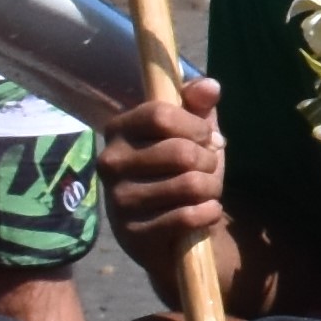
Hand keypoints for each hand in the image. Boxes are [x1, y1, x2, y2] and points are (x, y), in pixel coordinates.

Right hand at [96, 70, 229, 265]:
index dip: (195, 126)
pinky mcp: (133, 233)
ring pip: (190, 184)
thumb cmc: (182, 170)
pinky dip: (209, 213)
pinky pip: (188, 216)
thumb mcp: (193, 133)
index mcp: (119, 130)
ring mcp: (118, 200)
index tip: (203, 137)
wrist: (175, 229)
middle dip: (209, 161)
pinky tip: (203, 212)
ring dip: (211, 188)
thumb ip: (199, 104)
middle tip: (205, 169)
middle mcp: (109, 163)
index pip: (160, 114)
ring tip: (203, 191)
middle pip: (181, 152)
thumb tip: (210, 86)